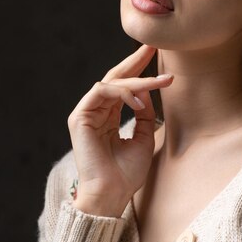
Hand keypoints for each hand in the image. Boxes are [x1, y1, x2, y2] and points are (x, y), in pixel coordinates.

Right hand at [67, 44, 172, 216]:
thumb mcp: (143, 138)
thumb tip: (146, 91)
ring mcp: (86, 114)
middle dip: (135, 61)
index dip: (138, 69)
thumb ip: (143, 115)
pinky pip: (102, 92)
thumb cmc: (127, 173)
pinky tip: (139, 101)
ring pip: (112, 83)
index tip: (156, 53)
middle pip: (115, 78)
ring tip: (161, 82)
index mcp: (108, 117)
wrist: (113, 195)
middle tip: (153, 46)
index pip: (124, 86)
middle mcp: (96, 112)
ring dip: (139, 80)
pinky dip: (123, 92)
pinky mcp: (80, 117)